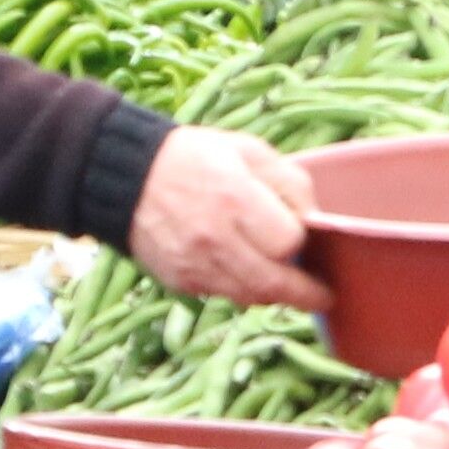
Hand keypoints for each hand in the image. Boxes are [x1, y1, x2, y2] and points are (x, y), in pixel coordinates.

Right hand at [127, 125, 328, 308]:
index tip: (303, 233)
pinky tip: (246, 274)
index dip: (300, 240)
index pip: (288, 241)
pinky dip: (240, 290)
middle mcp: (216, 240)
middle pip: (273, 284)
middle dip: (304, 294)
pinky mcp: (180, 281)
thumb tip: (315, 218)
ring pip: (249, 297)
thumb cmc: (195, 157)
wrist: (125, 176)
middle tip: (322, 297)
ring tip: (288, 286)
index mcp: (236, 201)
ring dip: (273, 294)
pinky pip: (221, 295)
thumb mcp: (248, 150)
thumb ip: (288, 182)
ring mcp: (195, 265)